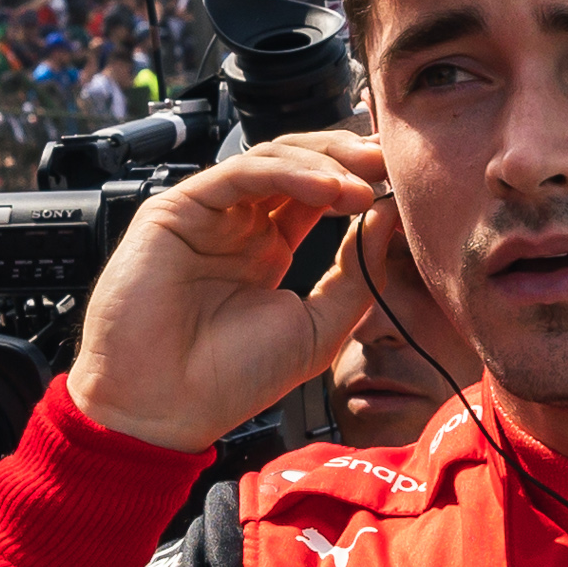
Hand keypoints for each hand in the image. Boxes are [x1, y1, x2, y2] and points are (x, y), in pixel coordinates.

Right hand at [62, 130, 391, 451]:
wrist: (163, 409)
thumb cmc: (231, 378)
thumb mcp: (319, 328)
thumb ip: (357, 273)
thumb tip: (389, 216)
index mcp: (269, 249)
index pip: (319, 194)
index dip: (360, 180)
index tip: (403, 181)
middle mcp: (239, 225)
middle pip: (298, 165)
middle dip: (346, 157)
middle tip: (388, 163)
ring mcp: (208, 214)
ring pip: (270, 159)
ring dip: (323, 163)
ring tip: (363, 183)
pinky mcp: (177, 209)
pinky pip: (237, 173)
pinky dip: (286, 173)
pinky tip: (327, 188)